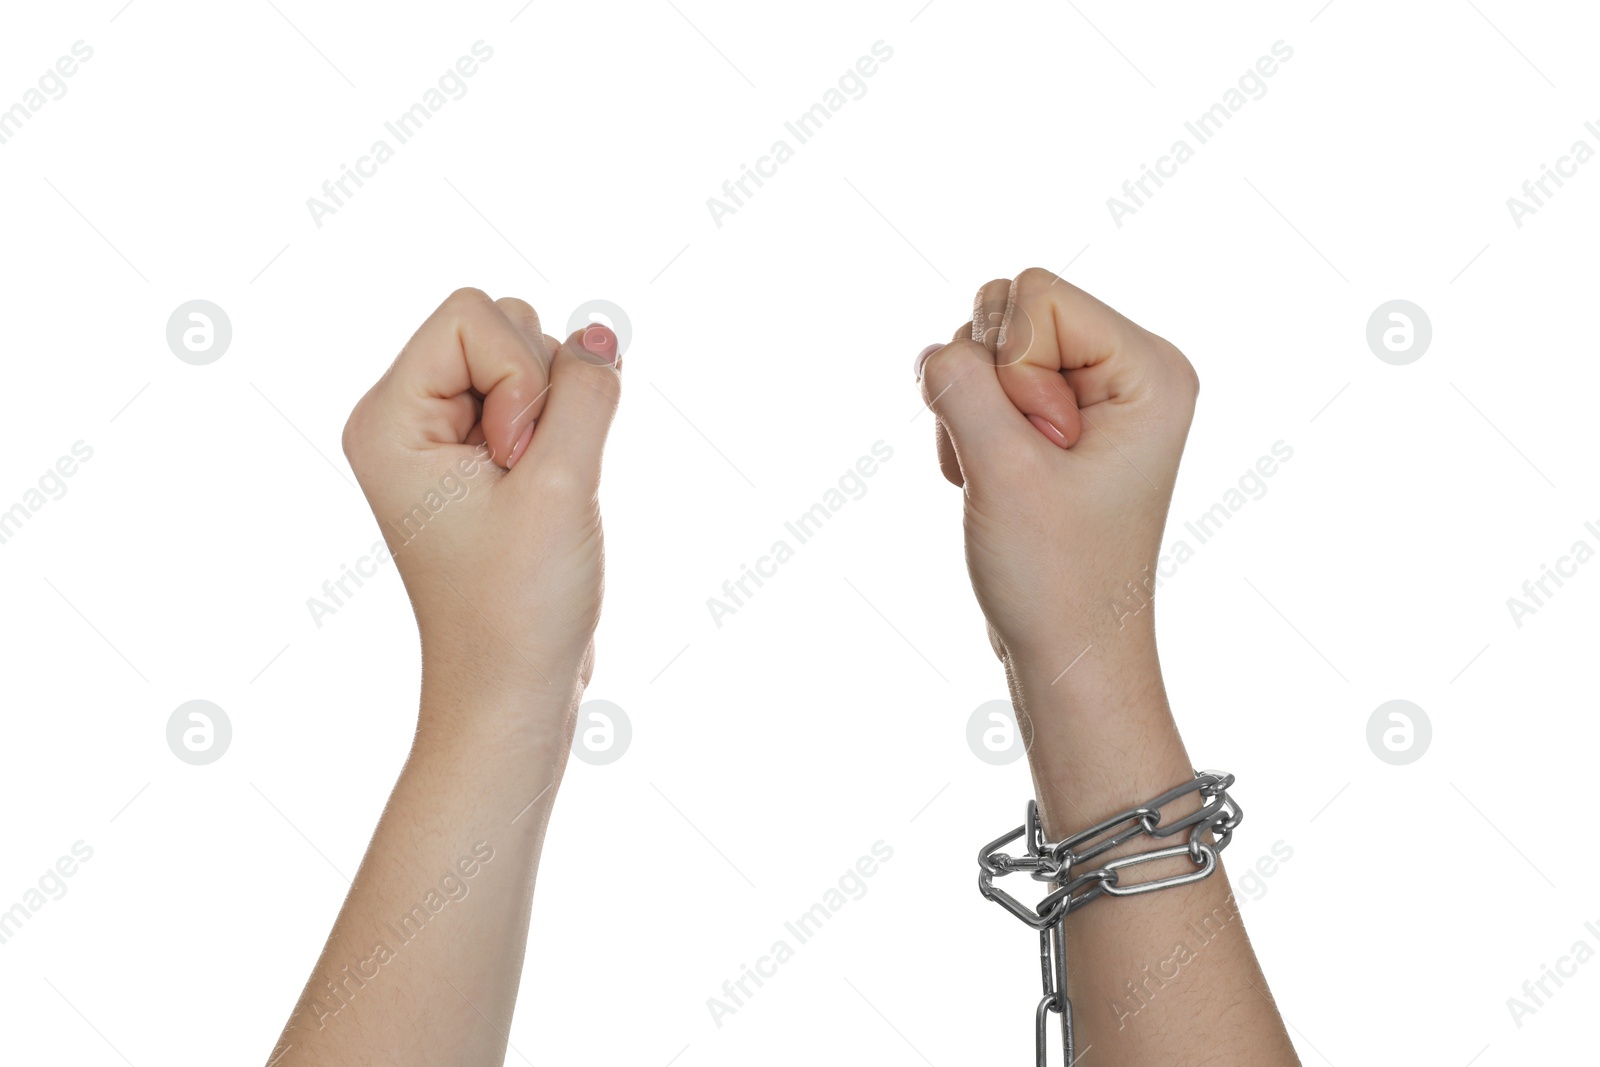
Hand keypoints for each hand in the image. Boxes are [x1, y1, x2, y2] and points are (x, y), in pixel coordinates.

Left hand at [341, 288, 621, 718]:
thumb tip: (599, 332)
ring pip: (531, 359)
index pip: (472, 315)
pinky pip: (542, 402)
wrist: (512, 694)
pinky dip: (565, 436)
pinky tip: (551, 496)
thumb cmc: (519, 605)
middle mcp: (406, 421)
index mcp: (388, 420)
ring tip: (540, 497)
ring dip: (561, 418)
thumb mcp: (561, 485)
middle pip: (502, 327)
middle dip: (542, 392)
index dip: (518, 374)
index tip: (514, 460)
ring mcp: (445, 442)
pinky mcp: (484, 463)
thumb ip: (586, 392)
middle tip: (526, 482)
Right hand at [915, 268, 1198, 672]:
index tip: (1045, 447)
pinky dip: (967, 430)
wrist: (1070, 653)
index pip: (1035, 295)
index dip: (1012, 369)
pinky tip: (990, 483)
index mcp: (1150, 369)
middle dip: (987, 386)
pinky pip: (981, 384)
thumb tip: (935, 350)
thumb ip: (962, 388)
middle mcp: (1129, 369)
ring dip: (969, 412)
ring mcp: (1092, 394)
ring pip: (984, 347)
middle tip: (1023, 465)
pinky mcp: (1056, 419)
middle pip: (1008, 309)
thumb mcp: (1002, 472)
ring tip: (1001, 480)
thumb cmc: (1057, 578)